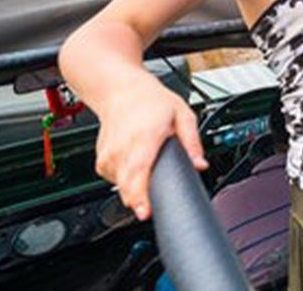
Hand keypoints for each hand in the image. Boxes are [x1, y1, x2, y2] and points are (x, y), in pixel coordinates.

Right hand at [93, 75, 207, 220]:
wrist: (121, 89)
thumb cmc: (151, 100)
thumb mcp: (182, 114)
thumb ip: (192, 141)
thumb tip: (200, 164)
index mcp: (144, 137)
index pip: (138, 172)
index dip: (140, 196)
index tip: (144, 212)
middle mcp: (122, 147)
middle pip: (126, 185)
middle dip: (138, 201)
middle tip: (148, 210)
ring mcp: (108, 154)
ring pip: (119, 185)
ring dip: (134, 188)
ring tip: (147, 172)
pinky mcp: (101, 159)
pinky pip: (113, 178)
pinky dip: (125, 178)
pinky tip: (134, 166)